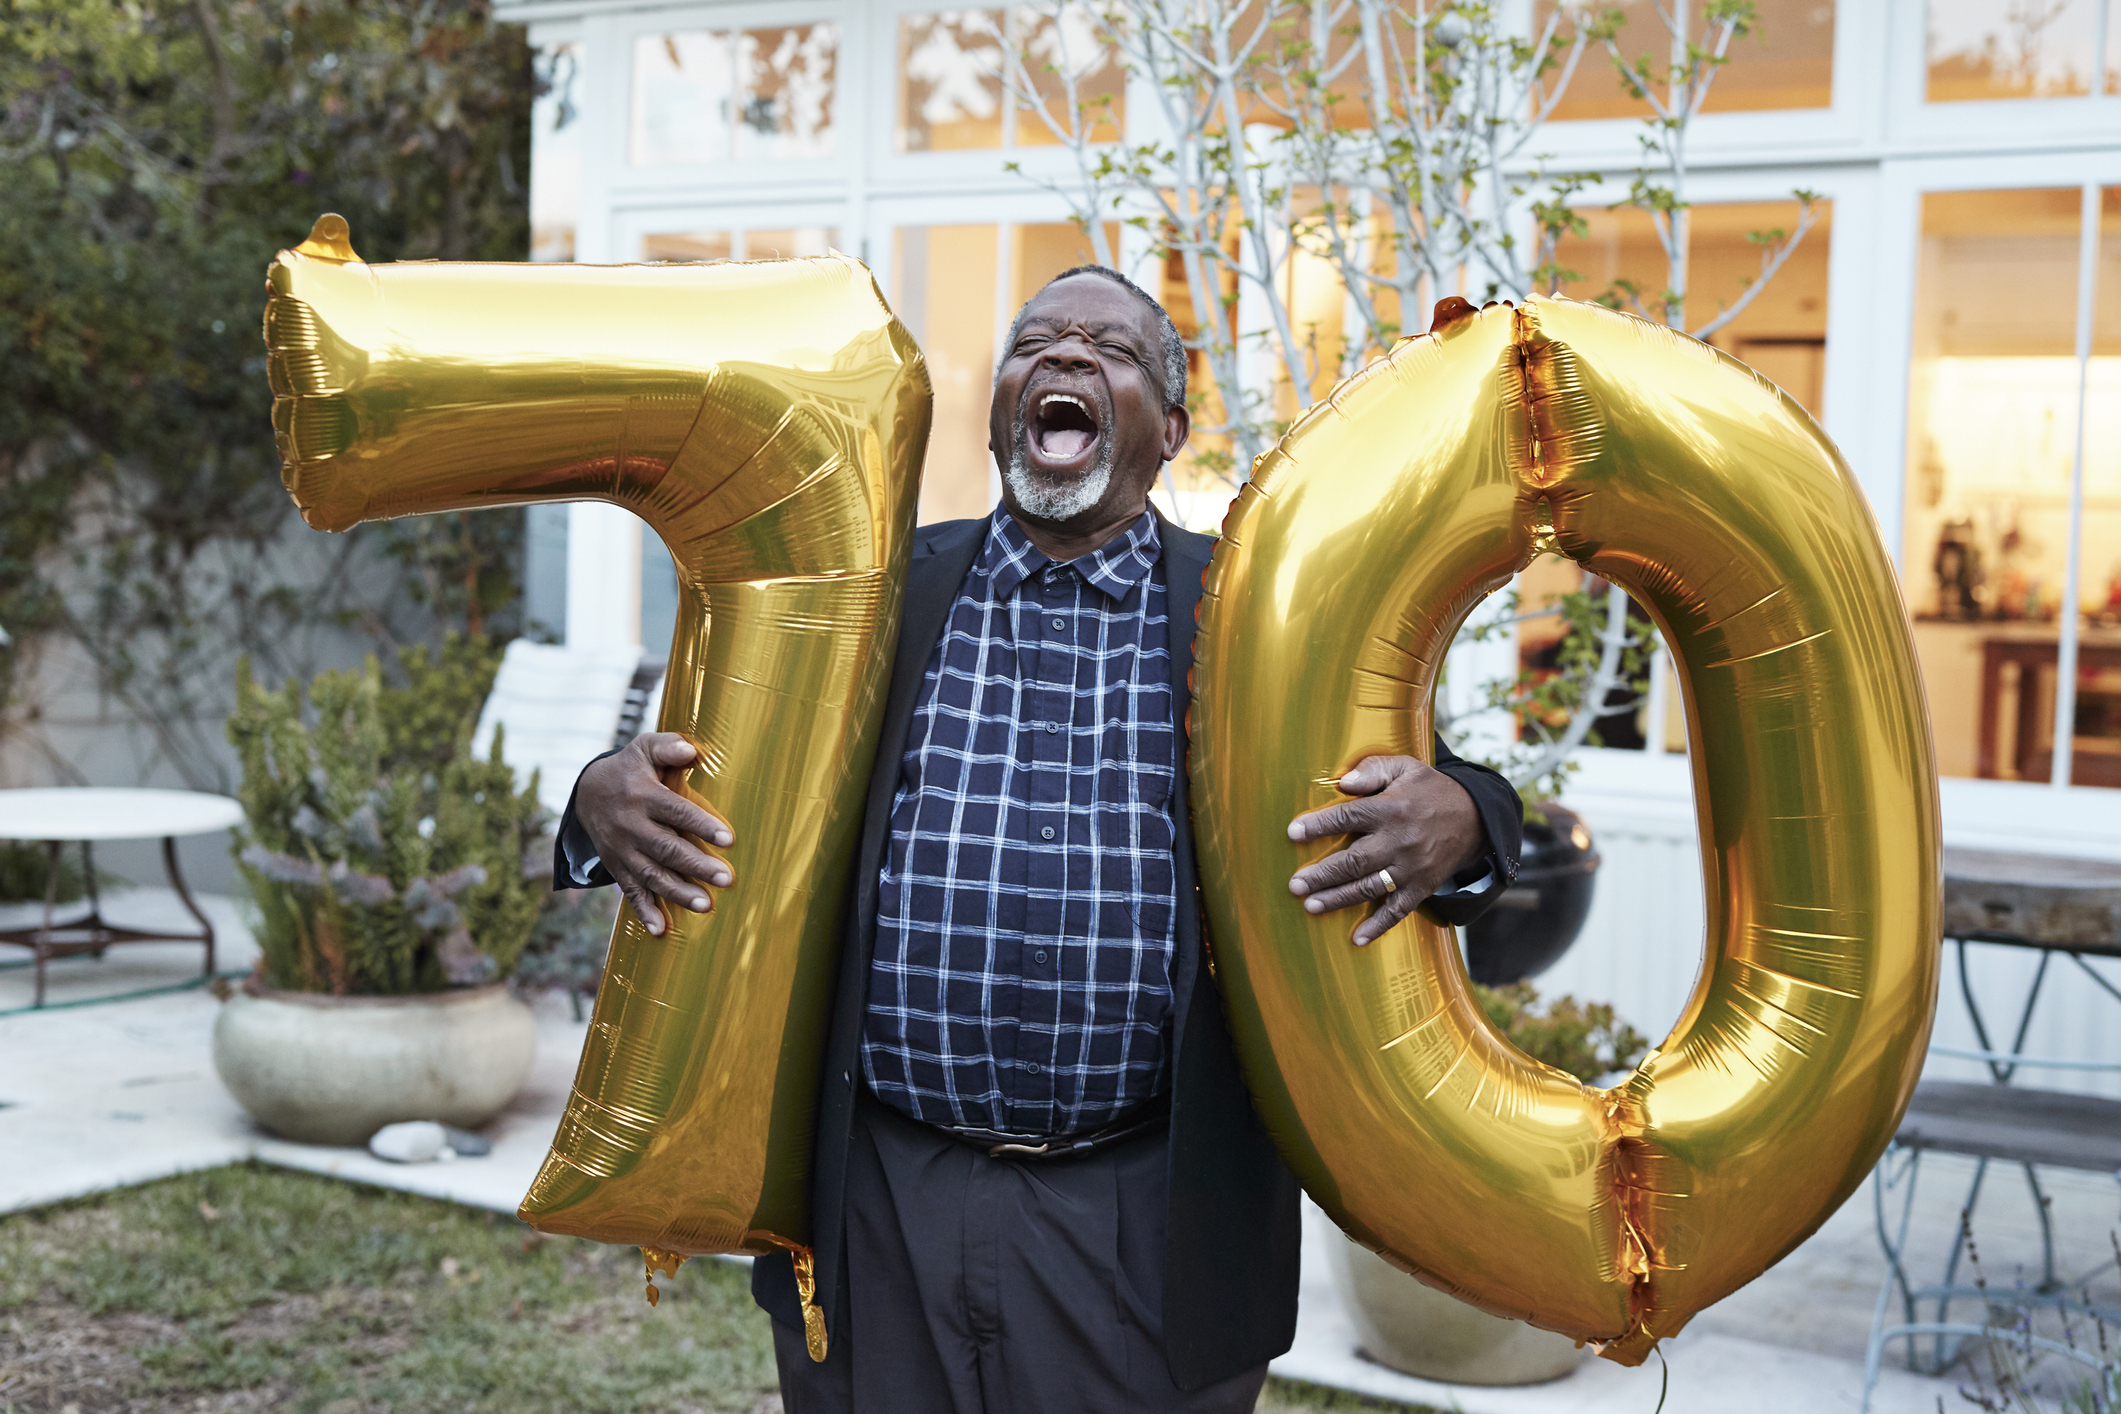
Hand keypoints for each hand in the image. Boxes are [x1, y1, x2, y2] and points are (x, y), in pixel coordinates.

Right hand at [572, 732, 733, 936]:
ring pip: (652, 875)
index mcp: (643, 796)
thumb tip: (692, 750)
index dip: (701, 825)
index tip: (728, 839)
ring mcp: (623, 851)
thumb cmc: (630, 769)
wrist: (587, 794)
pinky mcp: (618, 868)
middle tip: (725, 878)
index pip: (676, 812)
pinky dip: (644, 913)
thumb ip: (668, 746)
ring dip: (678, 893)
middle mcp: (631, 826)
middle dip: (696, 866)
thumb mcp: (644, 749)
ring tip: (705, 905)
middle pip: (667, 848)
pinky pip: (630, 893)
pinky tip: (660, 931)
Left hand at [1286, 756, 1484, 946]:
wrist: (1475, 818)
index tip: (1293, 833)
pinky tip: (1357, 939)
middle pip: (1354, 860)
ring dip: (1339, 899)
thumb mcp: (1405, 768)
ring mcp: (1411, 868)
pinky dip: (1378, 927)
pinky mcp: (1422, 887)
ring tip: (1311, 906)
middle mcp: (1399, 841)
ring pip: (1369, 887)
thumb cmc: (1429, 790)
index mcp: (1391, 809)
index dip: (1319, 825)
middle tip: (1295, 885)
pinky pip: (1398, 910)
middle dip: (1322, 874)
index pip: (1348, 817)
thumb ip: (1372, 770)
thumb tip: (1343, 783)